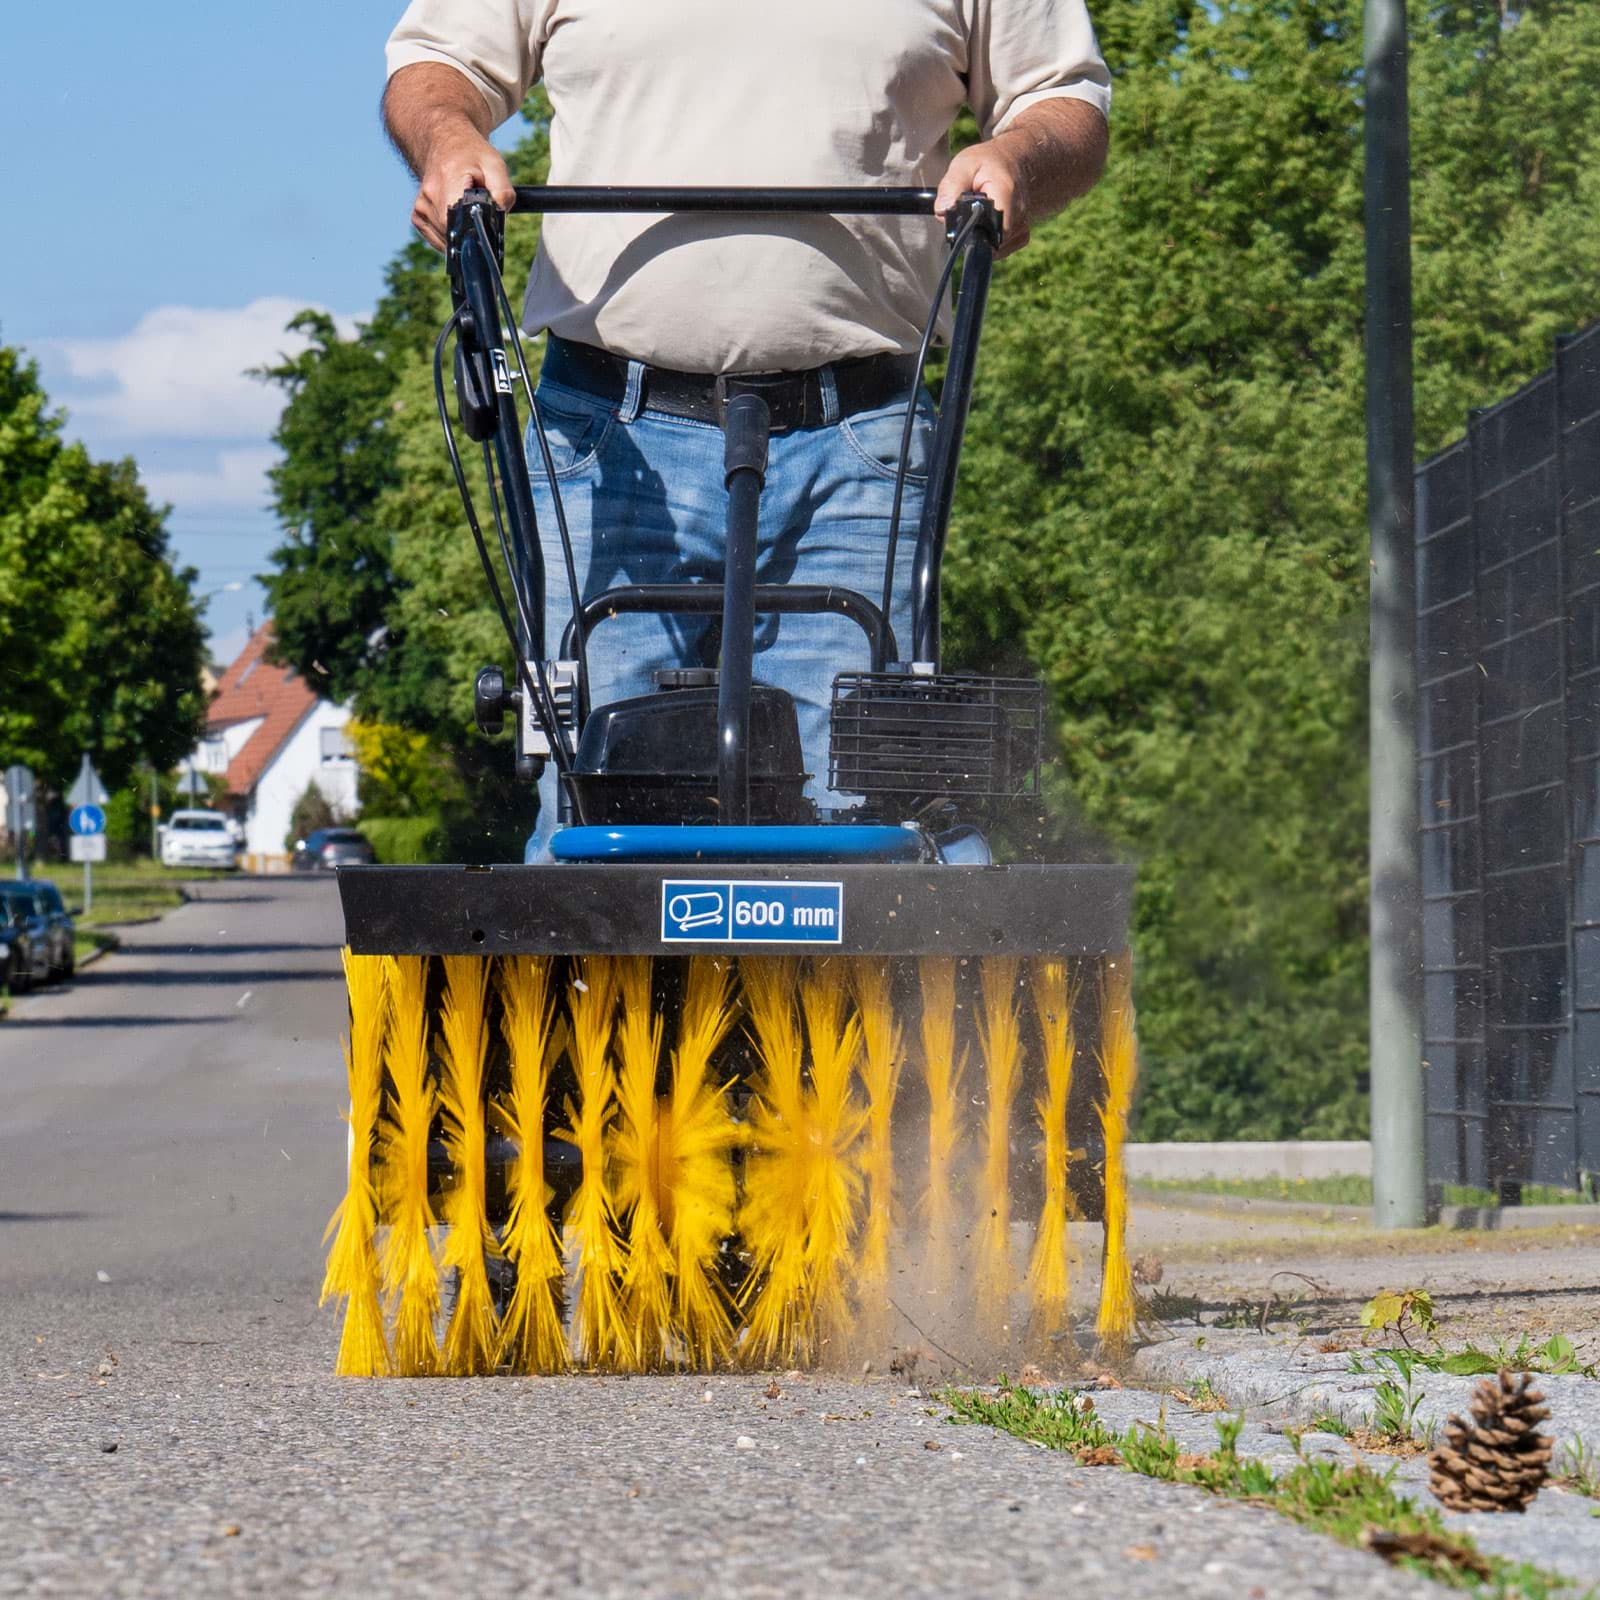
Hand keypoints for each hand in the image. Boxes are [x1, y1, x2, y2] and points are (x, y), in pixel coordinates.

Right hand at [411, 128, 514, 251]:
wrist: (444, 144)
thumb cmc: (472, 155)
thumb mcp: (495, 165)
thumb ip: (503, 192)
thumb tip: (501, 217)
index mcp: (449, 181)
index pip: (459, 222)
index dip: (475, 233)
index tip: (485, 231)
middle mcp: (430, 195)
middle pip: (456, 235)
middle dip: (472, 232)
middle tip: (480, 213)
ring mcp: (421, 207)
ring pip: (447, 240)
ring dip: (462, 233)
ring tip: (466, 210)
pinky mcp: (418, 216)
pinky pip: (438, 239)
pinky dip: (451, 235)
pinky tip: (456, 217)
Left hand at [935, 135, 1032, 256]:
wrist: (1013, 162)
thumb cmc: (988, 162)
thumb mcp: (964, 164)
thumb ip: (951, 187)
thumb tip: (942, 212)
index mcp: (1005, 194)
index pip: (989, 229)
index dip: (970, 232)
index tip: (961, 221)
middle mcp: (1019, 214)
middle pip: (988, 241)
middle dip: (971, 232)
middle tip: (967, 212)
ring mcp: (1022, 227)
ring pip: (992, 247)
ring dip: (979, 235)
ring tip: (979, 212)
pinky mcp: (1020, 236)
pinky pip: (999, 249)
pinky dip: (988, 239)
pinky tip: (987, 222)